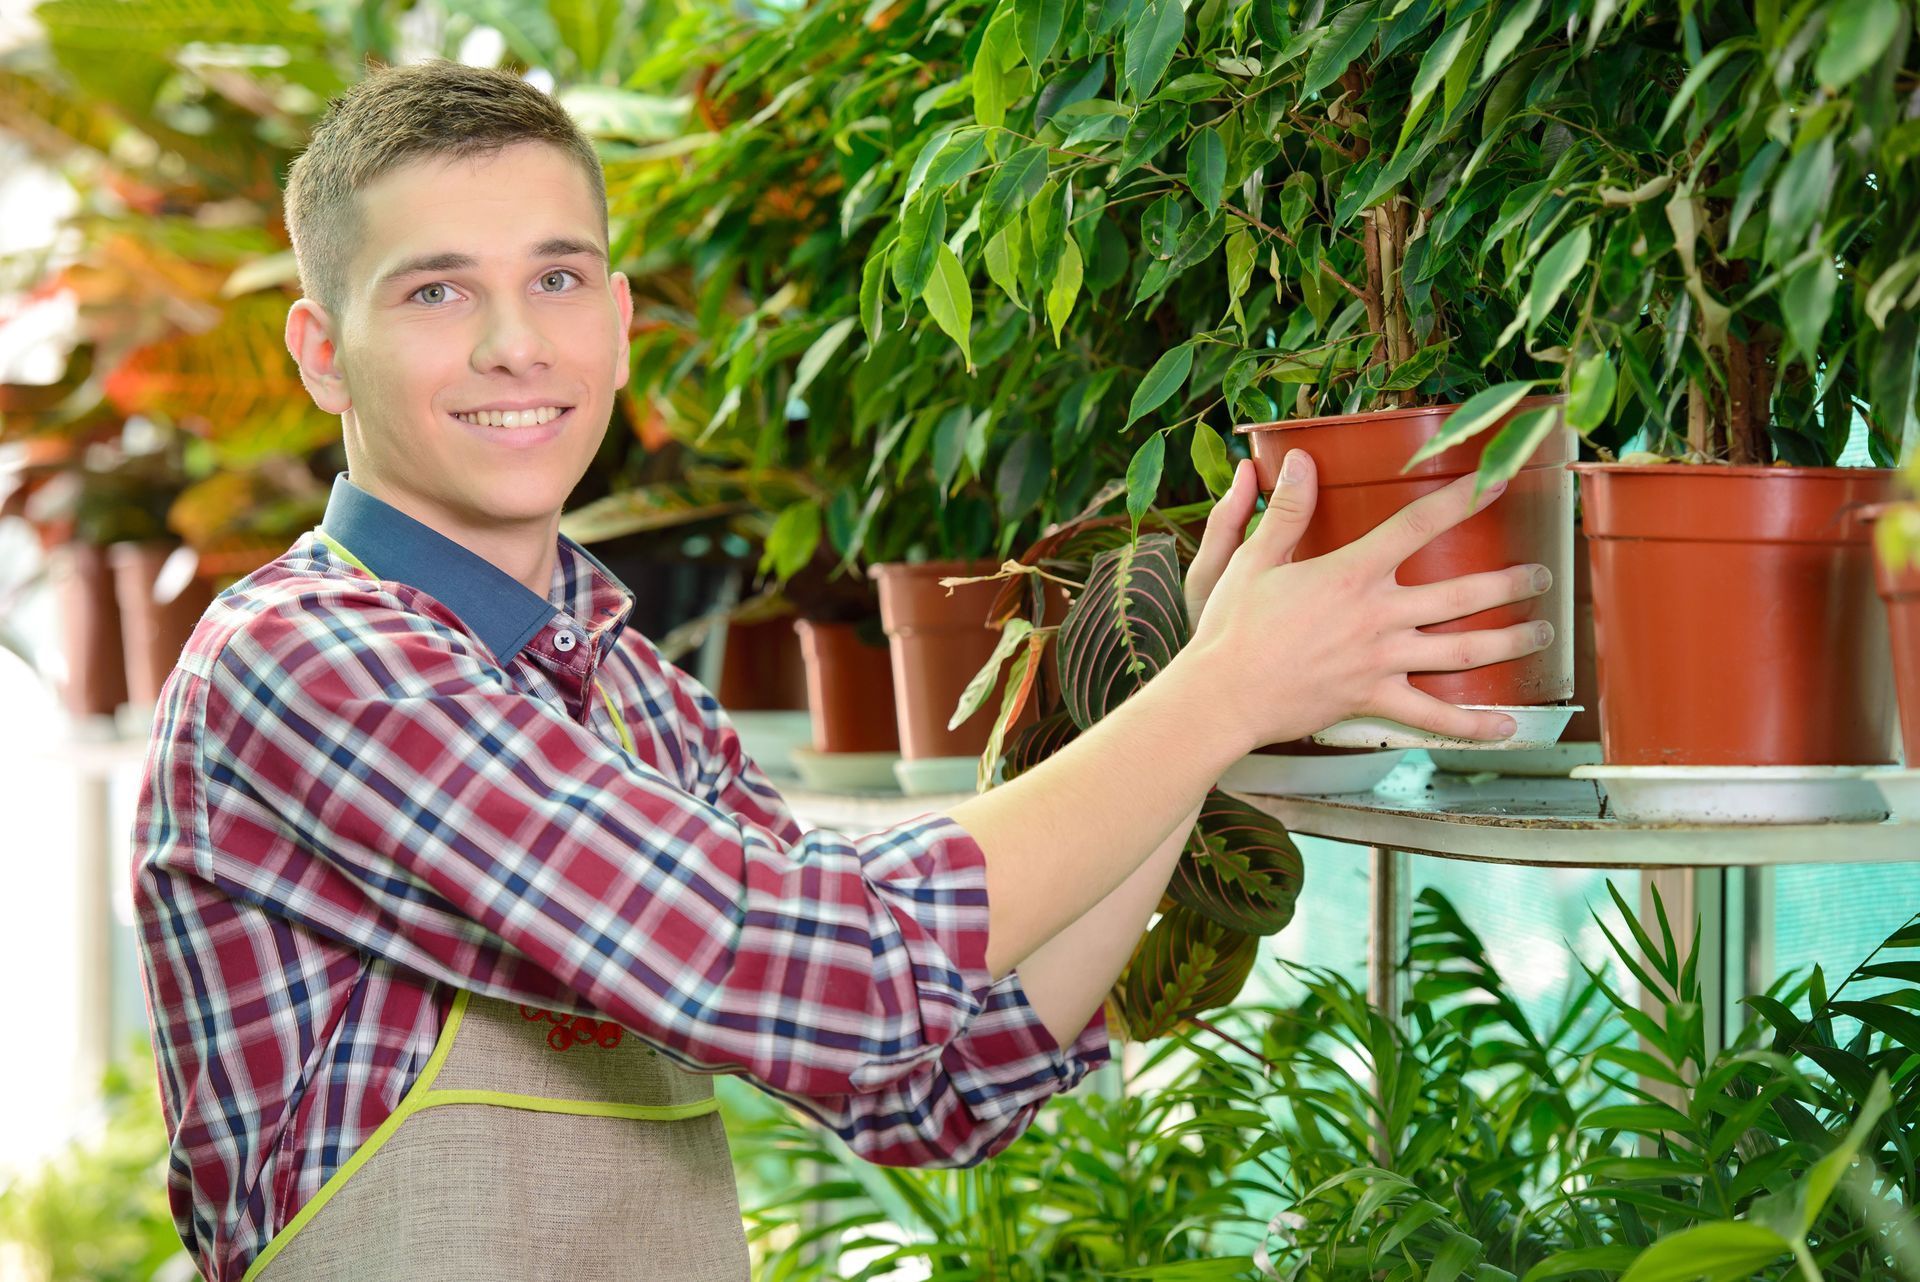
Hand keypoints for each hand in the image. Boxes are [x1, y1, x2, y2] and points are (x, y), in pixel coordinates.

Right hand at [1183, 447, 1553, 747]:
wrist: (1223, 695)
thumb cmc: (1231, 627)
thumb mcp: (1252, 560)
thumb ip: (1285, 510)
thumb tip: (1301, 460)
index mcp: (1351, 573)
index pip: (1417, 526)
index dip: (1461, 500)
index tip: (1498, 481)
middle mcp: (1377, 616)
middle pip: (1462, 593)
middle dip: (1510, 582)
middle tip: (1542, 574)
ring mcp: (1381, 661)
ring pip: (1463, 651)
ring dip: (1510, 641)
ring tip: (1544, 631)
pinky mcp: (1373, 699)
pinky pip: (1433, 716)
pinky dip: (1473, 725)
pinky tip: (1508, 726)